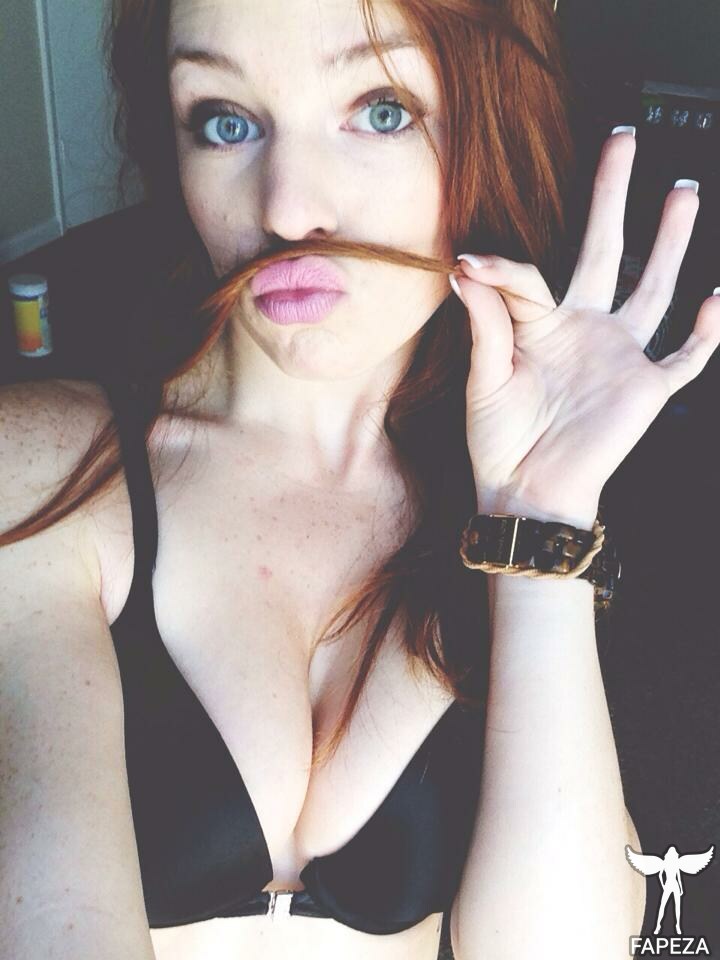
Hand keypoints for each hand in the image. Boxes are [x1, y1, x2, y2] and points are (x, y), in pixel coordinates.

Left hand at [451, 130, 719, 527]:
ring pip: (654, 288)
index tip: (469, 264)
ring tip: (681, 193)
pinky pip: (685, 357)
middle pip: (605, 250)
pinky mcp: (646, 388)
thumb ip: (485, 325)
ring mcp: (619, 354)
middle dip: (614, 196)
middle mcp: (584, 329)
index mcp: (539, 326)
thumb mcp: (484, 380)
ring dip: (670, 242)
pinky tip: (718, 301)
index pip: (529, 277)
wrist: (527, 491)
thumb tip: (467, 268)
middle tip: (623, 142)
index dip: (501, 269)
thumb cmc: (499, 441)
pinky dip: (707, 334)